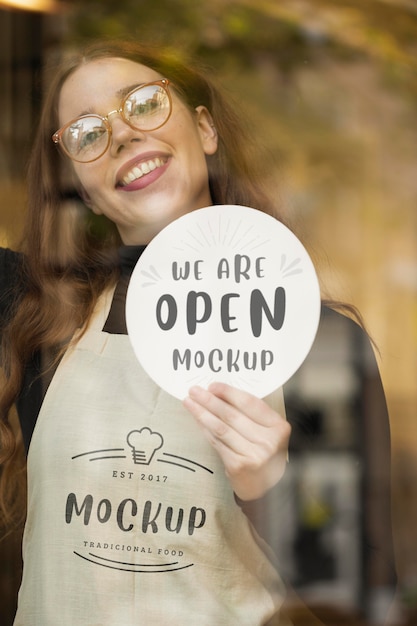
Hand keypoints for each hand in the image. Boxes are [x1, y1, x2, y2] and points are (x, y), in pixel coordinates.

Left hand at [183, 382, 290, 500]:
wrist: (265, 487)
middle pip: (233, 415)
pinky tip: (197, 421)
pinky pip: (217, 443)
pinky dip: (205, 430)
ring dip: (202, 414)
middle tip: (195, 391)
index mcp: (279, 427)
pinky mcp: (238, 466)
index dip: (229, 393)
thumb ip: (250, 414)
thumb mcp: (266, 431)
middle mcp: (269, 441)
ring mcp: (254, 455)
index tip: (213, 386)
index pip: (251, 404)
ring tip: (189, 403)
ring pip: (222, 428)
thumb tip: (219, 393)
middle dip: (210, 401)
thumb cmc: (263, 452)